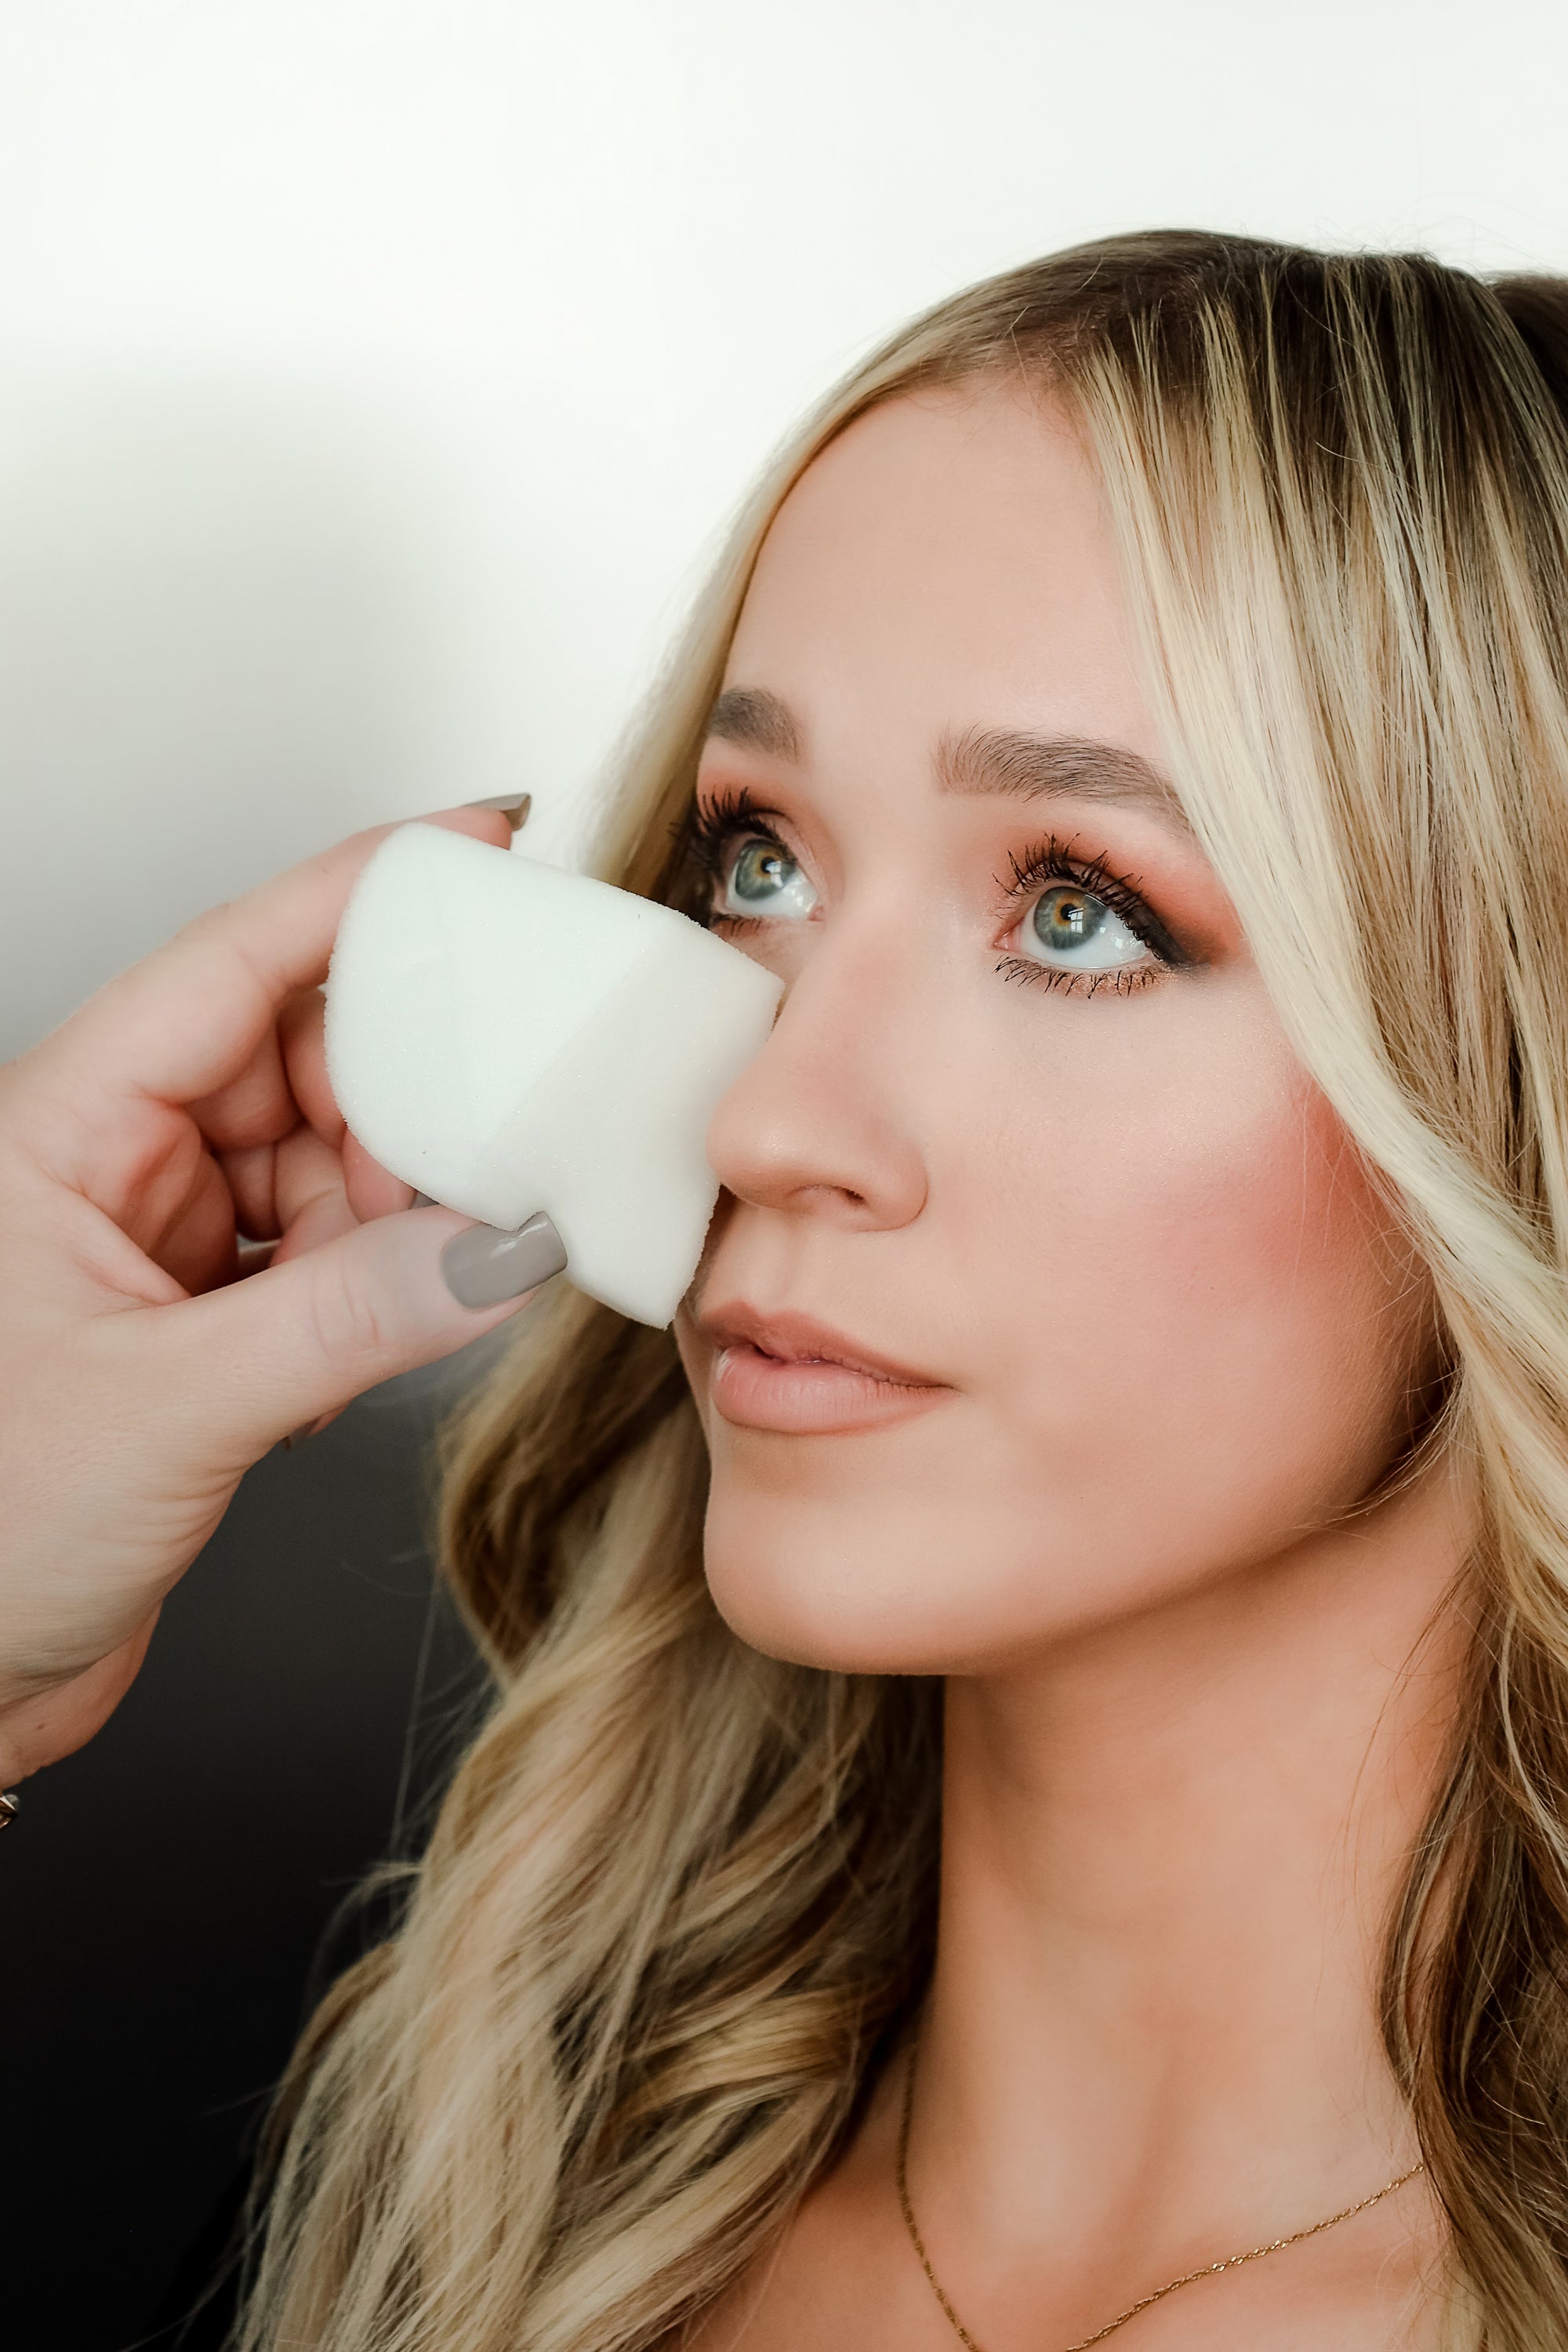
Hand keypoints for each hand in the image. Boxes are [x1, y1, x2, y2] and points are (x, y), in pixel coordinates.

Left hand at [0, 804, 540, 1782]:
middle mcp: (117, 1170)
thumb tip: (504, 1244)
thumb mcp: (164, 1409)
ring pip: (335, 1163)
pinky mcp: (212, 1332)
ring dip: (422, 1188)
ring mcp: (167, 1250)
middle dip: (423, 1064)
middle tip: (537, 1065)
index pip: (231, 964)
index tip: (481, 848)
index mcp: (62, 1130)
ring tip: (506, 1207)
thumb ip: (348, 1318)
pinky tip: (447, 1288)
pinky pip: (339, 1258)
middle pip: (304, 1055)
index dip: (359, 895)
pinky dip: (403, 1271)